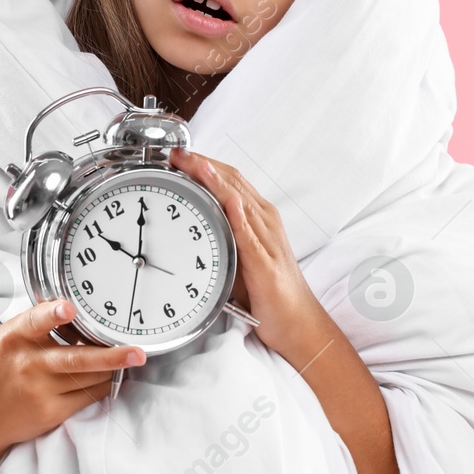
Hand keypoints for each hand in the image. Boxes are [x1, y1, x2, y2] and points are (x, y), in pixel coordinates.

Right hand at [0, 299, 144, 456]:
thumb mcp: (7, 337)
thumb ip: (37, 323)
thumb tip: (77, 310)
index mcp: (13, 338)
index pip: (34, 322)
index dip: (53, 314)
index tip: (69, 307)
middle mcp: (28, 365)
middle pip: (76, 359)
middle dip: (111, 356)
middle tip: (137, 352)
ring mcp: (41, 392)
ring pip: (91, 377)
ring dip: (111, 367)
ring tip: (124, 356)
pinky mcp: (52, 412)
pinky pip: (89, 396)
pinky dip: (103, 384)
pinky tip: (106, 376)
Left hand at [168, 146, 325, 359]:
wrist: (297, 321)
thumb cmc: (269, 291)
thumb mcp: (238, 255)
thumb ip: (221, 235)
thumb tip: (190, 224)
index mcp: (257, 217)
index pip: (229, 179)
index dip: (204, 163)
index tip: (179, 154)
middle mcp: (264, 221)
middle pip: (232, 181)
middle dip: (202, 164)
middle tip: (176, 153)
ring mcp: (267, 239)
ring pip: (239, 199)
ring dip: (215, 179)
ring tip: (194, 163)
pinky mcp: (265, 262)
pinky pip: (250, 234)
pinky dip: (237, 214)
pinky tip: (226, 200)